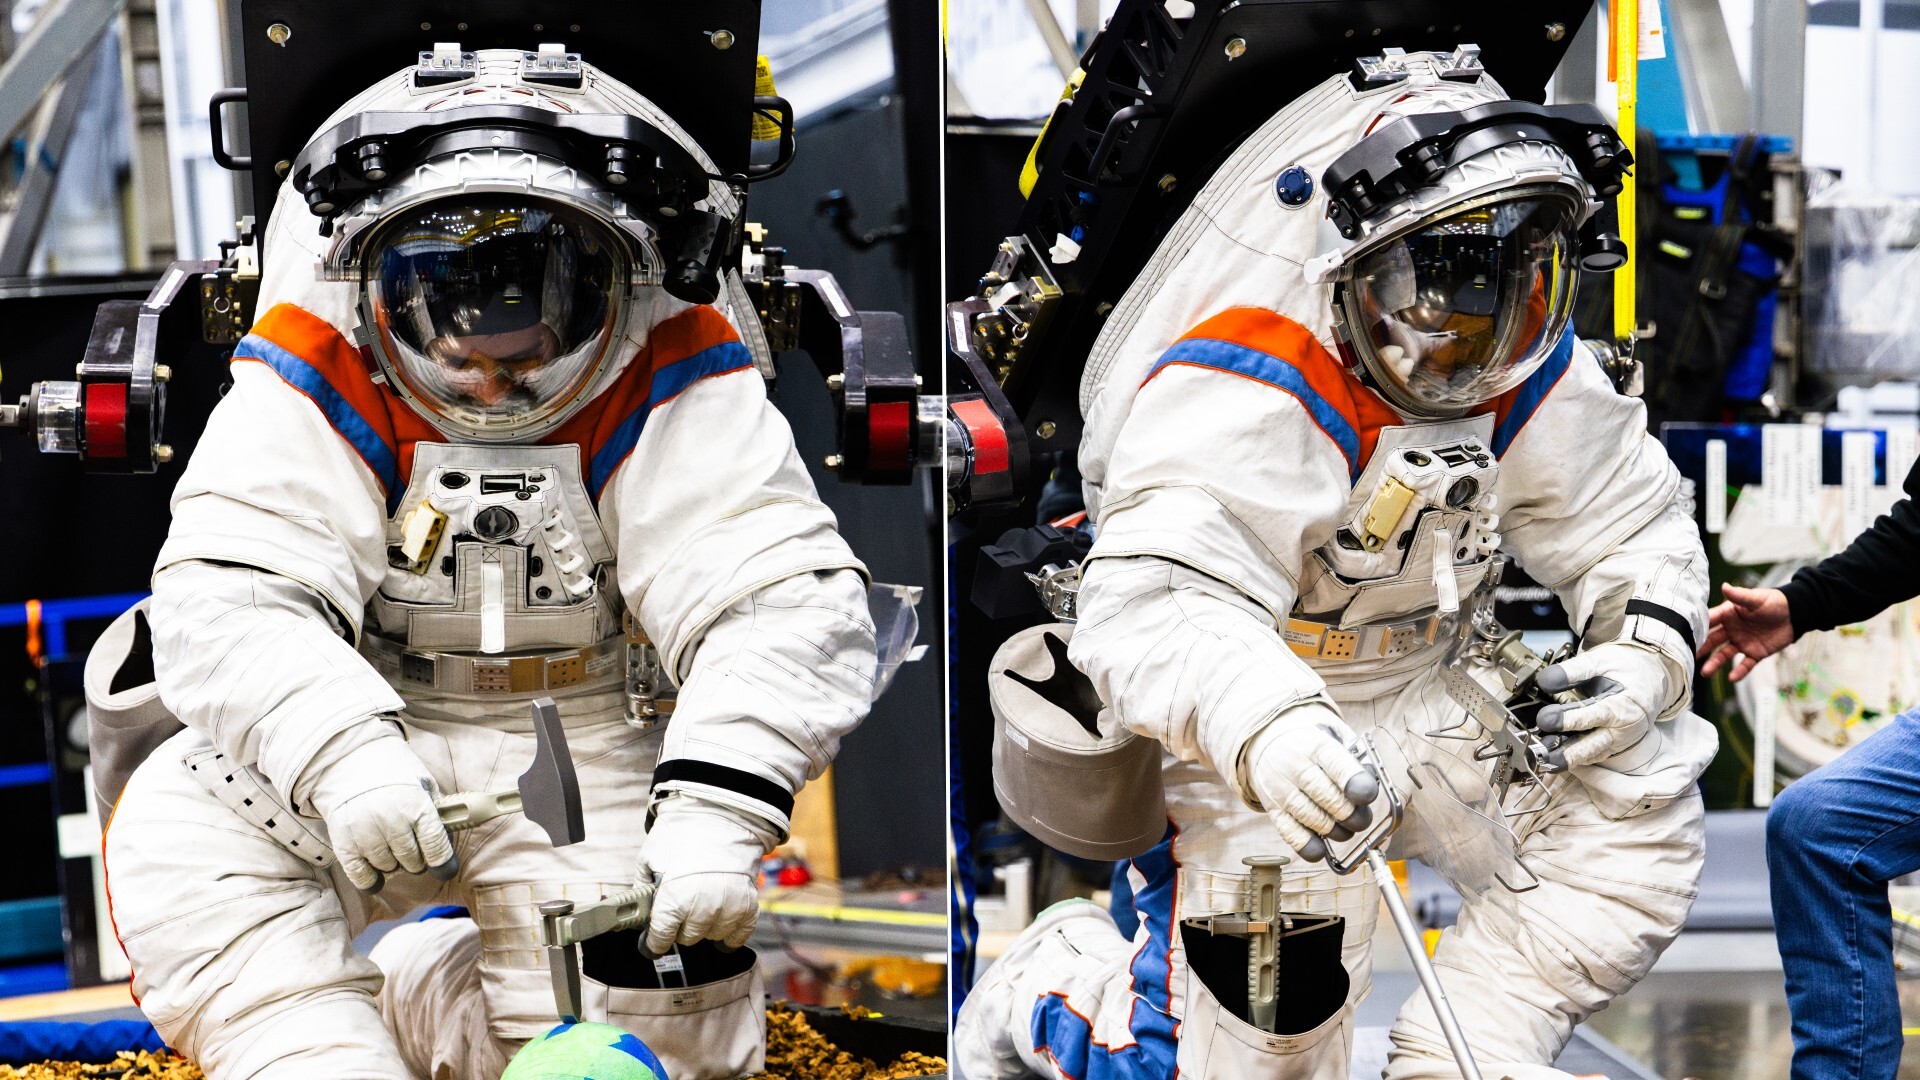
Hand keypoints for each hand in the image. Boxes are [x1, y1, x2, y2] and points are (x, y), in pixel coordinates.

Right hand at [307, 732, 455, 891]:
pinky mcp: (344, 842)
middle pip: (412, 862)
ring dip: (392, 863)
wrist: (347, 757)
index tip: (444, 868)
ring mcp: (366, 833)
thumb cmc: (391, 770)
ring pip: (388, 869)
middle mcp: (392, 822)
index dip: (442, 863)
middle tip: (410, 845)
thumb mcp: (423, 782)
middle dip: (415, 858)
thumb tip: (447, 842)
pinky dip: (370, 880)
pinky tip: (374, 872)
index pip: (435, 847)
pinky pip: (361, 876)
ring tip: (388, 844)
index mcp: (417, 805)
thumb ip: (435, 810)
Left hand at [636, 796, 770, 954]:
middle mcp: (701, 909)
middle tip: (681, 907)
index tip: (654, 941)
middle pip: (687, 938)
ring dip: (705, 926)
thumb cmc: (684, 832)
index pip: (661, 939)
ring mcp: (727, 909)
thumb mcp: (649, 857)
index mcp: (674, 899)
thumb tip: (640, 909)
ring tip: (703, 903)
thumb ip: (643, 888)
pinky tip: (722, 919)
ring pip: (712, 937)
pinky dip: (730, 932)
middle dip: (680, 926)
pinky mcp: (747, 906)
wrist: (720, 813)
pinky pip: (738, 935)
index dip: (654, 941)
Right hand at [1241, 701, 1379, 860]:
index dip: (1353, 782)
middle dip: (1349, 814)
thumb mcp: (1334, 735)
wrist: (1266, 738)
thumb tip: (1370, 787)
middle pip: (1324, 795)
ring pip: (1309, 817)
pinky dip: (1307, 845)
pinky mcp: (1271, 807)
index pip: (1336, 764)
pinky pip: (1289, 832)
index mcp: (1316, 744)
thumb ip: (1356, 759)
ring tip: (1344, 829)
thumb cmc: (1311, 742)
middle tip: (1360, 820)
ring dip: (1334, 831)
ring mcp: (1280, 788)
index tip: (1367, 795)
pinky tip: (1321, 848)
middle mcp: (1295, 765)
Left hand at [1536, 643, 1670, 767]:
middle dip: (1565, 752)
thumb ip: (1573, 670)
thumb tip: (1545, 680)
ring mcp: (1620, 741)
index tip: (1545, 719)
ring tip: (1541, 760)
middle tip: (1540, 752)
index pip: (1594, 716)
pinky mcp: (1613, 746)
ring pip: (1590, 755)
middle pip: (1593, 746)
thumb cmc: (1627, 666)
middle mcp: (1625, 729)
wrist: (1652, 675)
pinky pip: (1592, 755)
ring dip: (1566, 760)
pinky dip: (1573, 758)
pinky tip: (1552, 758)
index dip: (1568, 719)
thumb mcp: (1602, 660)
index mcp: (1624, 705)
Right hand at [1698, 583, 1795, 681]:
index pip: (1710, 621)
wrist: (1795, 614)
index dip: (1698, 627)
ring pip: (1724, 654)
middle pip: (1712, 640)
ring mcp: (1742, 642)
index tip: (1684, 634)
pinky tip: (1732, 678)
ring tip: (1704, 672)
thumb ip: (1740, 596)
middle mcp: (1731, 630)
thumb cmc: (1775, 602)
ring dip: (1714, 663)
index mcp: (1728, 615)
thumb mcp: (1757, 598)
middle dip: (1701, 648)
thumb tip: (1724, 586)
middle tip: (1689, 655)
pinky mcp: (1755, 653)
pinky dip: (1739, 672)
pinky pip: (1745, 664)